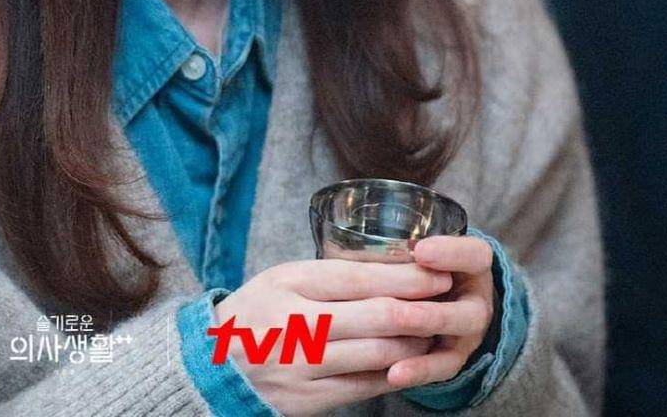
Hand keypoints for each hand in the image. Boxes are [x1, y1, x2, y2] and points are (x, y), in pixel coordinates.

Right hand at [210, 258, 451, 416]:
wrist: (216, 363)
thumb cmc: (257, 310)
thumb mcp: (282, 277)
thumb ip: (329, 274)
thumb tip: (391, 266)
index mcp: (289, 284)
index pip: (359, 277)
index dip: (405, 275)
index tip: (436, 269)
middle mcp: (298, 324)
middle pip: (378, 316)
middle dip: (423, 306)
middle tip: (449, 297)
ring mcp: (305, 366)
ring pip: (382, 354)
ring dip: (418, 341)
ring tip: (437, 327)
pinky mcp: (311, 400)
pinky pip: (368, 386)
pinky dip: (397, 371)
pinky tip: (411, 359)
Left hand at [385, 234, 495, 390]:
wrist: (451, 295)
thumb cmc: (428, 263)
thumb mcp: (424, 247)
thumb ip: (403, 247)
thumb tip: (353, 242)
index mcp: (472, 264)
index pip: (473, 255)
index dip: (449, 253)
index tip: (419, 249)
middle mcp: (476, 300)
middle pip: (468, 310)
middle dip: (433, 310)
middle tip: (404, 309)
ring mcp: (467, 332)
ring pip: (454, 339)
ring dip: (423, 338)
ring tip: (395, 337)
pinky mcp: (454, 357)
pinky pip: (440, 368)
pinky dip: (418, 370)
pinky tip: (394, 374)